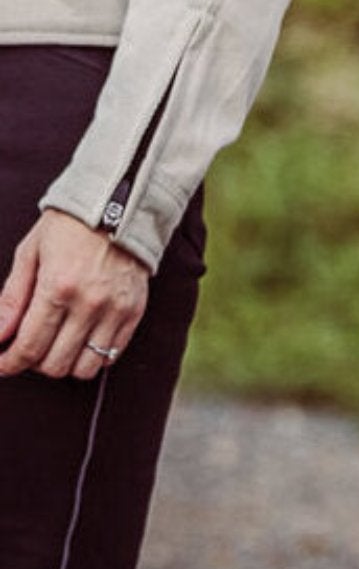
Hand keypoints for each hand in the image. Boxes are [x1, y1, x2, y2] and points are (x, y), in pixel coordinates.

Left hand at [0, 208, 149, 380]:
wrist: (122, 200)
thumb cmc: (71, 224)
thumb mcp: (31, 252)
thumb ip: (12, 298)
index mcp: (58, 287)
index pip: (28, 348)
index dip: (8, 364)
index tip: (2, 363)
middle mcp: (90, 302)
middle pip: (54, 364)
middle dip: (33, 362)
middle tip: (28, 347)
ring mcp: (116, 308)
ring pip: (83, 368)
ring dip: (64, 363)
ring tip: (56, 344)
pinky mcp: (135, 309)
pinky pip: (111, 353)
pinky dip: (92, 355)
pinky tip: (81, 338)